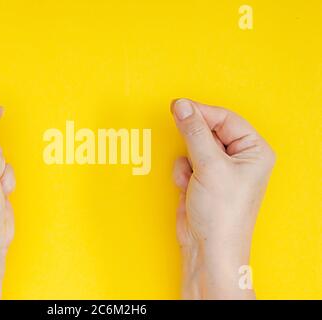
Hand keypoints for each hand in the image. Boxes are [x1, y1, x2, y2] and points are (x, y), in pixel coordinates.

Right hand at [171, 99, 274, 298]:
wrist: (208, 249)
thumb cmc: (222, 213)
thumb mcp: (209, 165)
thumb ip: (193, 132)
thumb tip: (182, 105)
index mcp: (253, 151)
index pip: (226, 119)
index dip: (201, 111)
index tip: (178, 106)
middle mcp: (239, 158)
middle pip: (209, 130)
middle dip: (193, 140)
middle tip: (183, 140)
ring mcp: (220, 169)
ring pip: (194, 145)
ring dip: (187, 159)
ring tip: (193, 176)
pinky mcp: (203, 179)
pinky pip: (186, 162)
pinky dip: (182, 172)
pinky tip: (187, 187)